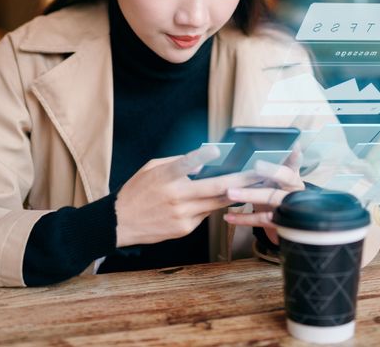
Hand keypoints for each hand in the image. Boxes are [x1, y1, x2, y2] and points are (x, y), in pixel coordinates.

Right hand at [115, 144, 259, 246]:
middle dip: (240, 181)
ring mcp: (181, 215)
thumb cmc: (137, 190)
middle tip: (259, 173)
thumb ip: (177, 162)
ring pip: (216, 203)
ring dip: (236, 194)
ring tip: (255, 185)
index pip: (184, 164)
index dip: (200, 156)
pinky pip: (205, 214)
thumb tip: (201, 162)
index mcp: (165, 177)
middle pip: (213, 188)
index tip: (216, 150)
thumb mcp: (151, 167)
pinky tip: (224, 199)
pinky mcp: (184, 229)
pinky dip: (213, 205)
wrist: (120, 222)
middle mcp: (175, 197)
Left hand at [223, 149, 304, 244]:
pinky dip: (243, 218)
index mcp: (294, 174)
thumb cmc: (278, 192)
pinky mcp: (280, 222)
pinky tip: (228, 216)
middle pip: (285, 177)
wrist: (287, 220)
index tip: (293, 145)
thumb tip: (251, 147)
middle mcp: (295, 188)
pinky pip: (261, 219)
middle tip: (257, 166)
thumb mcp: (277, 179)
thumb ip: (270, 167)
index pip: (295, 161)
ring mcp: (289, 205)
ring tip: (230, 193)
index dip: (295, 155)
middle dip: (271, 171)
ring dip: (250, 195)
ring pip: (270, 198)